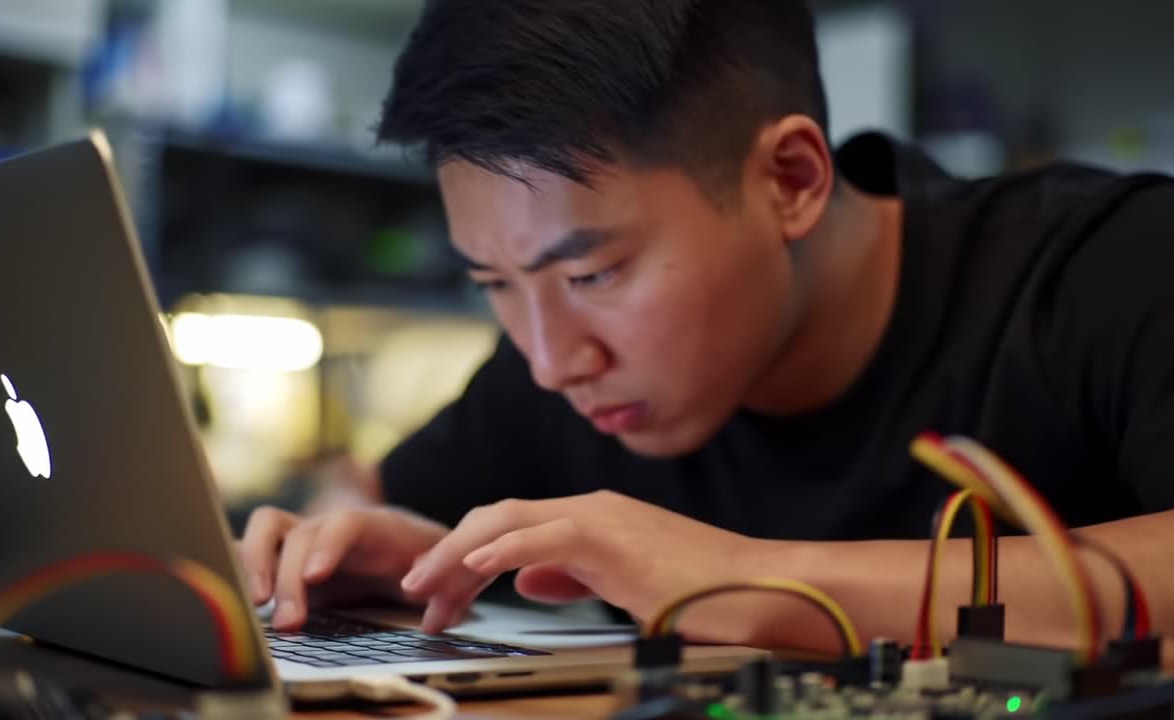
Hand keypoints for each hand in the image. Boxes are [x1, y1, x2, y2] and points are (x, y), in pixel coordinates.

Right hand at [238, 505, 447, 629]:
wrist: (403, 542)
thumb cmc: (421, 555)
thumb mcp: (439, 565)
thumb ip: (437, 577)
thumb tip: (424, 594)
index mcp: (372, 526)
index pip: (346, 523)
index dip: (328, 545)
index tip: (315, 576)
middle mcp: (331, 526)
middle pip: (300, 535)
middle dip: (288, 577)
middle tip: (289, 622)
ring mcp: (304, 537)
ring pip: (265, 530)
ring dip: (254, 565)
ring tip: (257, 605)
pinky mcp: (283, 556)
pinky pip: (250, 549)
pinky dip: (237, 567)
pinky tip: (236, 597)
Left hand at [401, 491, 758, 638]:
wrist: (759, 587)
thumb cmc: (704, 591)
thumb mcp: (625, 584)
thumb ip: (575, 576)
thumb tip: (530, 580)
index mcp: (593, 519)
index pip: (511, 527)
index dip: (465, 557)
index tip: (438, 595)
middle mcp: (590, 509)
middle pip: (496, 517)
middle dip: (447, 554)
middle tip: (415, 593)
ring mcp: (600, 518)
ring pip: (506, 520)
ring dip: (457, 555)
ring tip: (425, 587)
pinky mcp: (611, 538)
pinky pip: (543, 536)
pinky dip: (501, 550)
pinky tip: (472, 569)